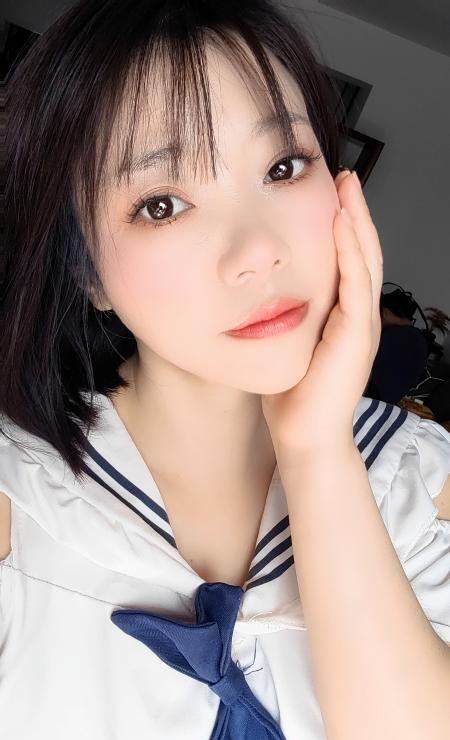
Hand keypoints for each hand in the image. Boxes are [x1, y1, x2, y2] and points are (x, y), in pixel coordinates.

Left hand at [261, 170, 383, 460]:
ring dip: (357, 223)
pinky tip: (340, 225)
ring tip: (347, 189)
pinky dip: (350, 253)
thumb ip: (284, 320)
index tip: (329, 195)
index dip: (342, 228)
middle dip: (354, 213)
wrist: (304, 438)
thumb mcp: (288, 346)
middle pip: (362, 253)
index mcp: (342, 318)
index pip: (347, 262)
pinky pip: (356, 285)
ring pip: (365, 262)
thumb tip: (257, 297)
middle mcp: (357, 317)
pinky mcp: (356, 337)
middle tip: (344, 177)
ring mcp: (361, 326)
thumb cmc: (291, 397)